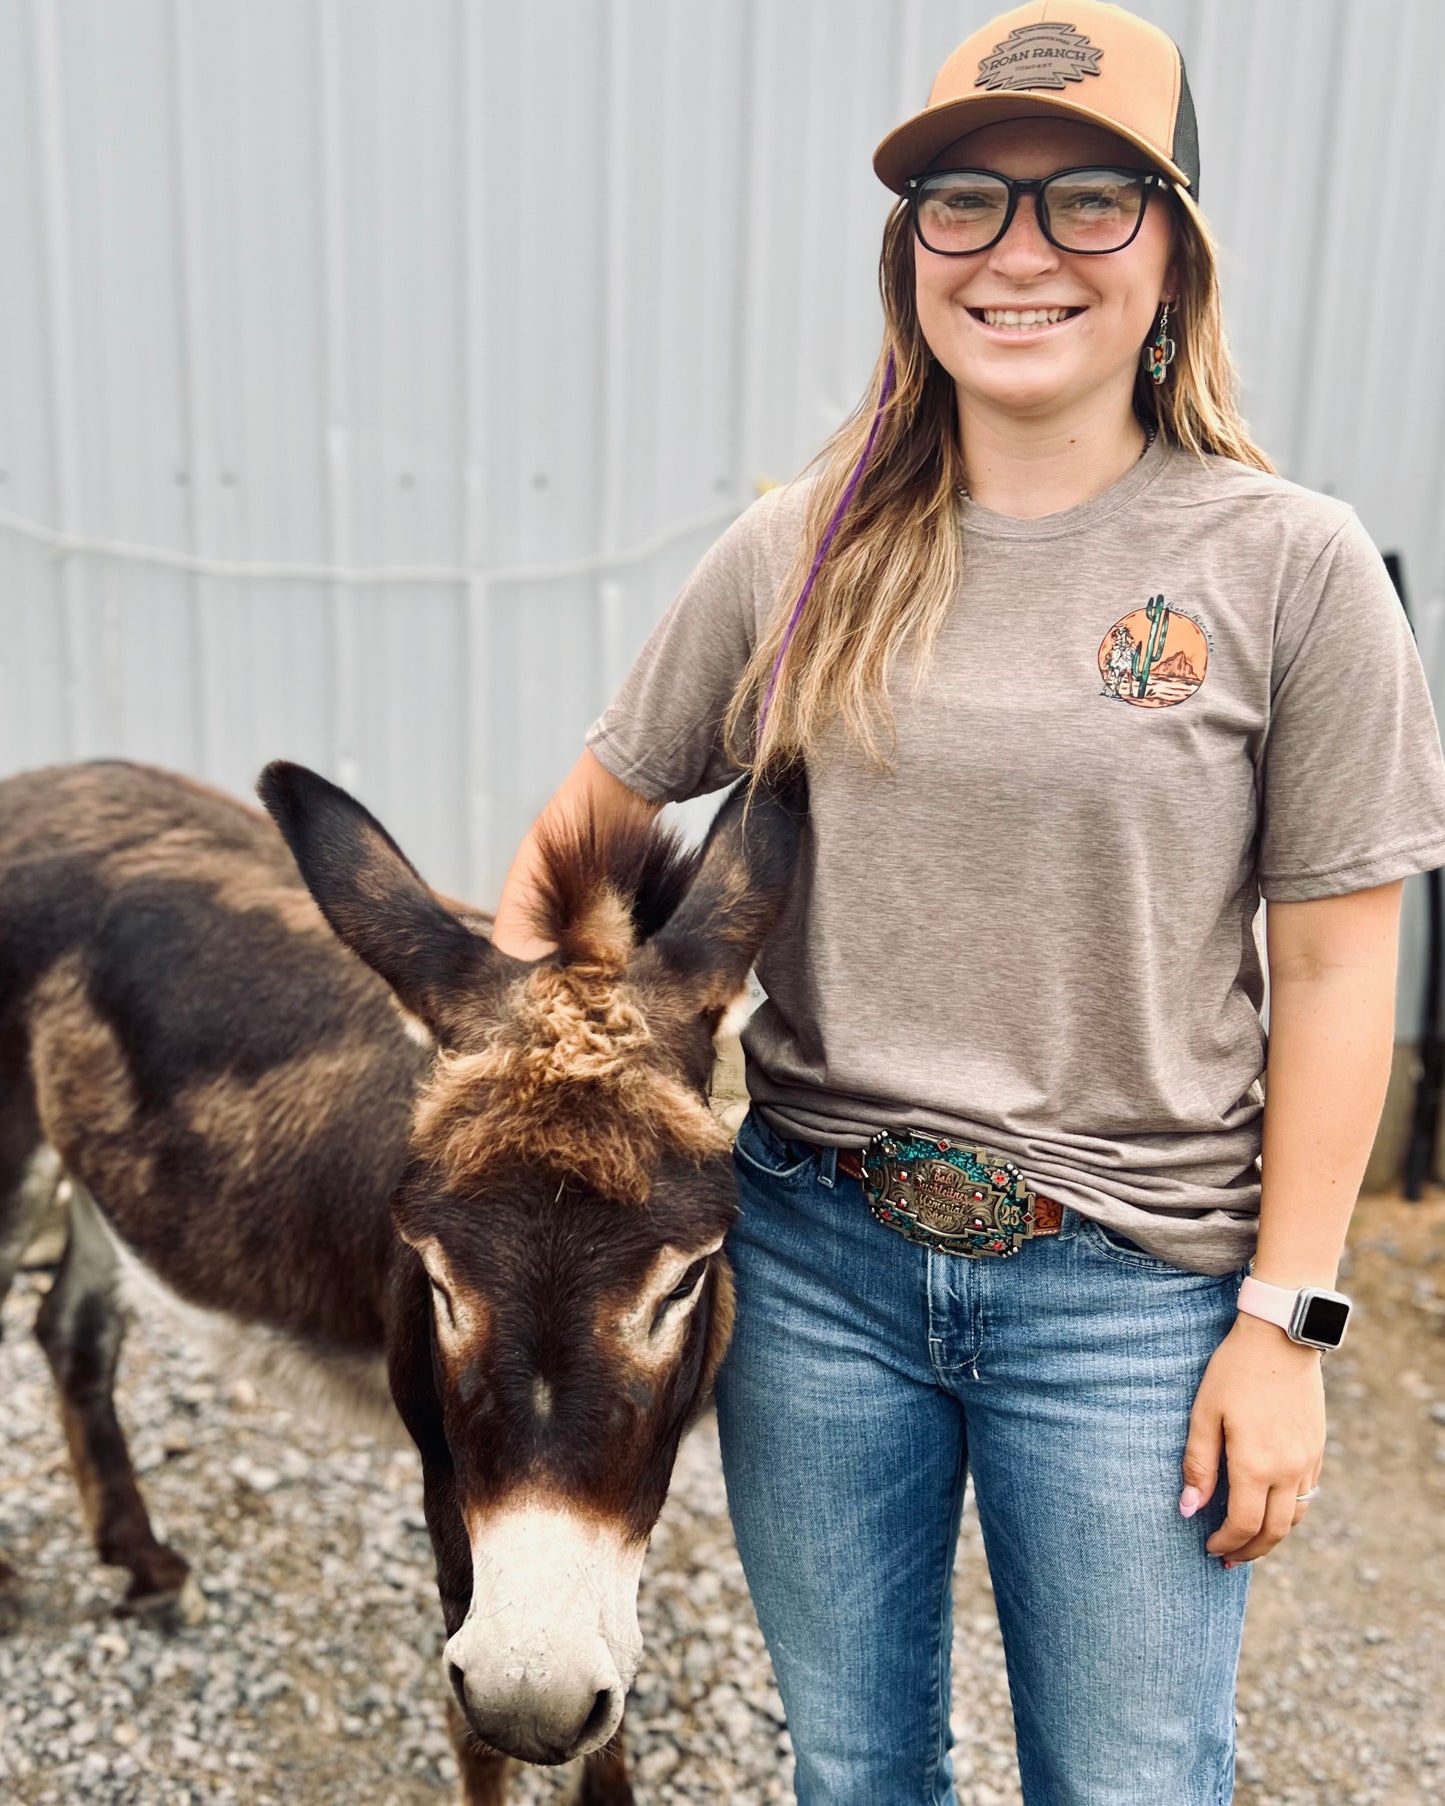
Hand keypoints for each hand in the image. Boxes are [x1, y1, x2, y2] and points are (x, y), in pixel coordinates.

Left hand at [1178, 1311, 1325, 1565]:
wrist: (1280, 1338)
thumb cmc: (1234, 1372)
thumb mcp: (1205, 1414)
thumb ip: (1198, 1465)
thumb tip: (1189, 1510)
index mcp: (1256, 1465)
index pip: (1243, 1525)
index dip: (1226, 1543)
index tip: (1209, 1547)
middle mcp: (1288, 1470)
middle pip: (1274, 1531)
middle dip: (1250, 1551)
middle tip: (1228, 1560)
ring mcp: (1308, 1461)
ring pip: (1296, 1518)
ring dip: (1272, 1537)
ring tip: (1248, 1543)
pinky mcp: (1318, 1449)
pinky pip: (1307, 1495)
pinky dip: (1289, 1513)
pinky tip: (1270, 1509)